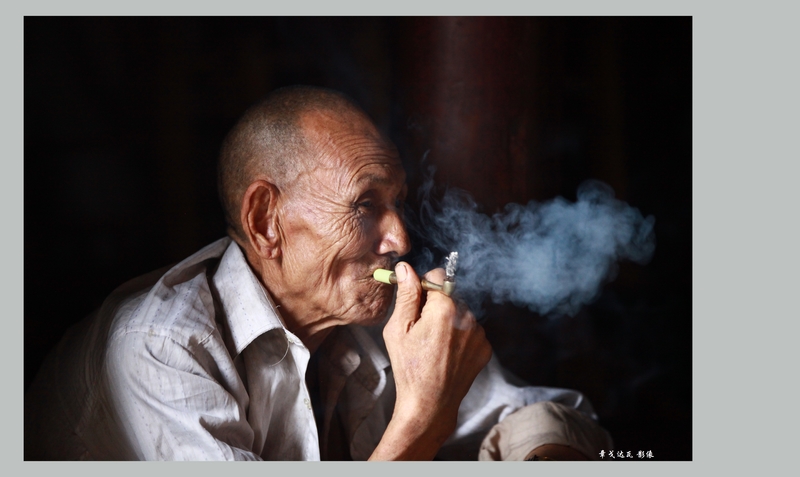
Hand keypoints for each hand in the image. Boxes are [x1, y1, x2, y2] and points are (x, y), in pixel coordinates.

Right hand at [369, 262, 491, 459]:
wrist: (430, 404)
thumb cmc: (409, 368)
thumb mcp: (398, 329)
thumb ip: (406, 295)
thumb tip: (406, 268)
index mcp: (444, 308)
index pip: (438, 275)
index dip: (424, 287)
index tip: (417, 304)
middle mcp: (467, 317)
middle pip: (451, 295)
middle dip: (437, 305)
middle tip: (423, 330)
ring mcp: (479, 334)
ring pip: (462, 313)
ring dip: (450, 321)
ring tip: (435, 345)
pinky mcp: (485, 348)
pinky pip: (472, 331)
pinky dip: (461, 337)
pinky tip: (447, 353)